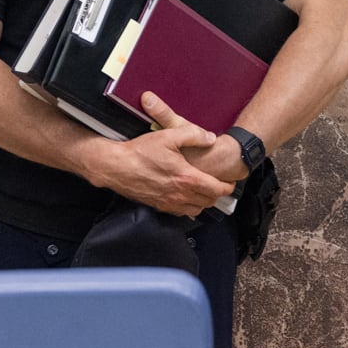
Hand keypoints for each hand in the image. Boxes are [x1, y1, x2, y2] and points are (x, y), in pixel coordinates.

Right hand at [89, 92, 236, 215]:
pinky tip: (186, 197)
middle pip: (209, 201)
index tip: (231, 181)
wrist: (116, 167)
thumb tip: (210, 138)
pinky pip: (181, 212)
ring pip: (196, 209)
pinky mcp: (159, 206)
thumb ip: (193, 134)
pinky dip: (189, 207)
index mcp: (187, 178)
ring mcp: (169, 203)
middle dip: (218, 194)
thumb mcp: (168, 135)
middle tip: (220, 185)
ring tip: (205, 191)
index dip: (228, 186)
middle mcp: (180, 194)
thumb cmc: (141, 151)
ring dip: (204, 201)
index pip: (216, 188)